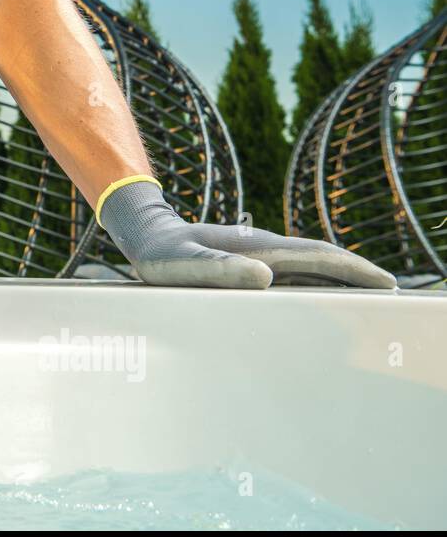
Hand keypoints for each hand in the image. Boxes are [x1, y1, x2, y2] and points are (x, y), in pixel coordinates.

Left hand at [98, 180, 396, 289]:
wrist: (145, 234)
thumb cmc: (160, 254)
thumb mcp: (181, 264)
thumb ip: (217, 269)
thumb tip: (265, 277)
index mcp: (258, 248)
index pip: (318, 256)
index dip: (354, 270)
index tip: (386, 284)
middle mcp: (265, 249)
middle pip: (323, 261)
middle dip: (358, 276)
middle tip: (392, 296)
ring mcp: (258, 255)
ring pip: (310, 268)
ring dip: (340, 281)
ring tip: (368, 301)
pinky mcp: (248, 263)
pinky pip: (291, 275)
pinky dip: (316, 284)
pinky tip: (321, 299)